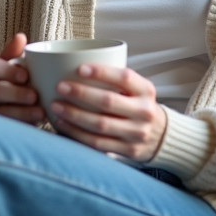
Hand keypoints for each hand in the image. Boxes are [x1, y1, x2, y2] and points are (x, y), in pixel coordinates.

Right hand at [0, 33, 44, 124]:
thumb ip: (13, 53)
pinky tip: (37, 123)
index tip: (26, 75)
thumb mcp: (8, 66)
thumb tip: (20, 37)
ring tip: (40, 112)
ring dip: (23, 112)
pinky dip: (24, 124)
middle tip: (35, 95)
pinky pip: (8, 127)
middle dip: (17, 93)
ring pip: (2, 112)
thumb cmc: (7, 82)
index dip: (9, 71)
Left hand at [47, 65, 166, 162]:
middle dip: (81, 93)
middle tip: (60, 86)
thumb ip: (115, 79)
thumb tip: (73, 65)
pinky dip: (77, 133)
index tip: (79, 68)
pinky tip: (62, 124)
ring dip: (74, 115)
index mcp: (146, 90)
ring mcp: (137, 133)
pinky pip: (97, 143)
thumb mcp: (136, 89)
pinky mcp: (128, 151)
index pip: (124, 77)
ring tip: (55, 106)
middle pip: (108, 101)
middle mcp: (144, 111)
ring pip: (100, 124)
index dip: (102, 72)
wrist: (159, 136)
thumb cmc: (137, 105)